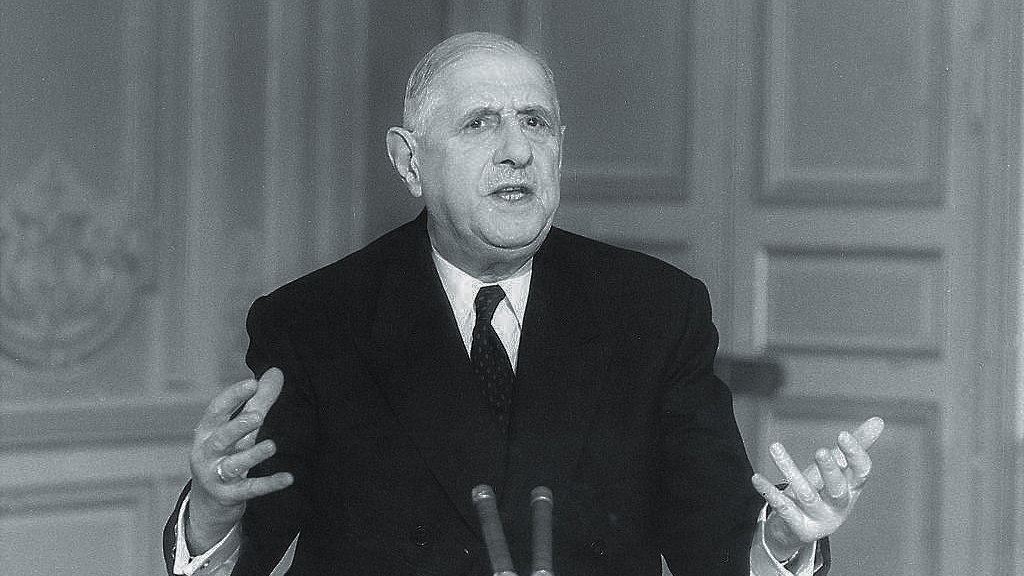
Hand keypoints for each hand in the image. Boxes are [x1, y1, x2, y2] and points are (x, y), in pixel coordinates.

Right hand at [186, 368, 293, 552]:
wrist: (207, 502)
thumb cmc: (226, 454)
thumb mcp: (239, 429)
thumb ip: (258, 401)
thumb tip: (276, 372)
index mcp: (207, 432)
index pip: (216, 410)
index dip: (233, 396)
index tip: (252, 383)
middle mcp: (207, 453)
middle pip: (221, 438)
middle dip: (238, 426)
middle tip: (258, 416)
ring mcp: (215, 476)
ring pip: (233, 465)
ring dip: (252, 455)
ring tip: (271, 446)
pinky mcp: (229, 496)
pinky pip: (250, 489)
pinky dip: (269, 484)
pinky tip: (288, 478)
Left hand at [751, 416, 883, 561]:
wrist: (799, 526)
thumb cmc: (822, 490)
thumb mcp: (838, 468)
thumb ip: (856, 445)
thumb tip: (879, 420)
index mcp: (853, 488)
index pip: (861, 473)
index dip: (855, 455)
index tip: (843, 435)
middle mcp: (840, 506)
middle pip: (838, 489)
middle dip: (830, 470)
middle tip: (820, 451)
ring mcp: (820, 519)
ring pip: (806, 494)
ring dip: (789, 470)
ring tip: (774, 447)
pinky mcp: (799, 527)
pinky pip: (783, 508)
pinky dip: (769, 492)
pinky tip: (756, 477)